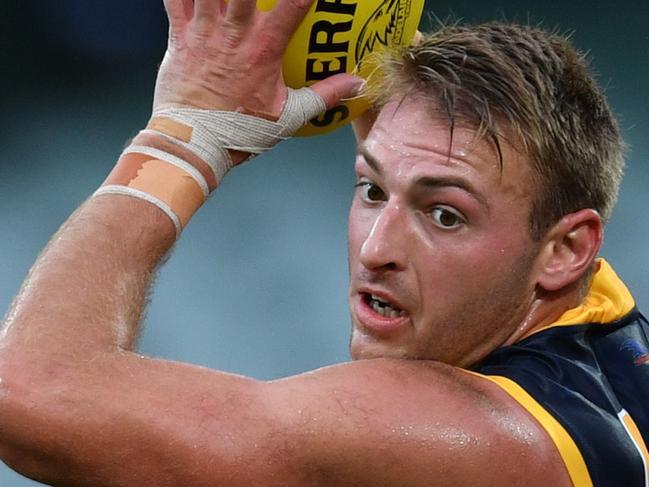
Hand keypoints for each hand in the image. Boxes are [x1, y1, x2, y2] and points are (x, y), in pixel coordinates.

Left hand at [154, 0, 363, 118]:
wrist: (194, 143)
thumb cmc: (240, 131)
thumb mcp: (289, 116)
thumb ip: (325, 95)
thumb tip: (356, 84)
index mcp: (264, 49)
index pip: (293, 5)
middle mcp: (234, 33)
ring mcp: (204, 32)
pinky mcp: (179, 37)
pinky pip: (175, 0)